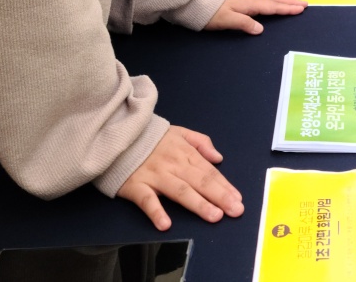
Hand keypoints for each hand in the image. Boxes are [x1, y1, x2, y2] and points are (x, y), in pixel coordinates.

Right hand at [117, 125, 242, 230]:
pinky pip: (147, 200)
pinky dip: (156, 211)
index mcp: (184, 152)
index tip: (238, 199)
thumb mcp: (179, 132)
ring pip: (180, 191)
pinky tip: (166, 224)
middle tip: (235, 210)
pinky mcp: (136, 186)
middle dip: (220, 196)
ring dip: (198, 204)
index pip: (209, 171)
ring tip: (214, 216)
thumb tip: (218, 157)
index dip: (225, 185)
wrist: (118, 135)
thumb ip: (200, 142)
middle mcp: (173, 164)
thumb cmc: (151, 138)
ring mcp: (155, 176)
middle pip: (200, 182)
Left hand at [203, 0, 306, 34]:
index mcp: (250, 4)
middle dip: (290, 1)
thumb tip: (261, 29)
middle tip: (305, 2)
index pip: (272, 6)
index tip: (301, 8)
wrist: (198, 2)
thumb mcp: (227, 21)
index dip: (287, 8)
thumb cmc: (212, 14)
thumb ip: (245, 24)